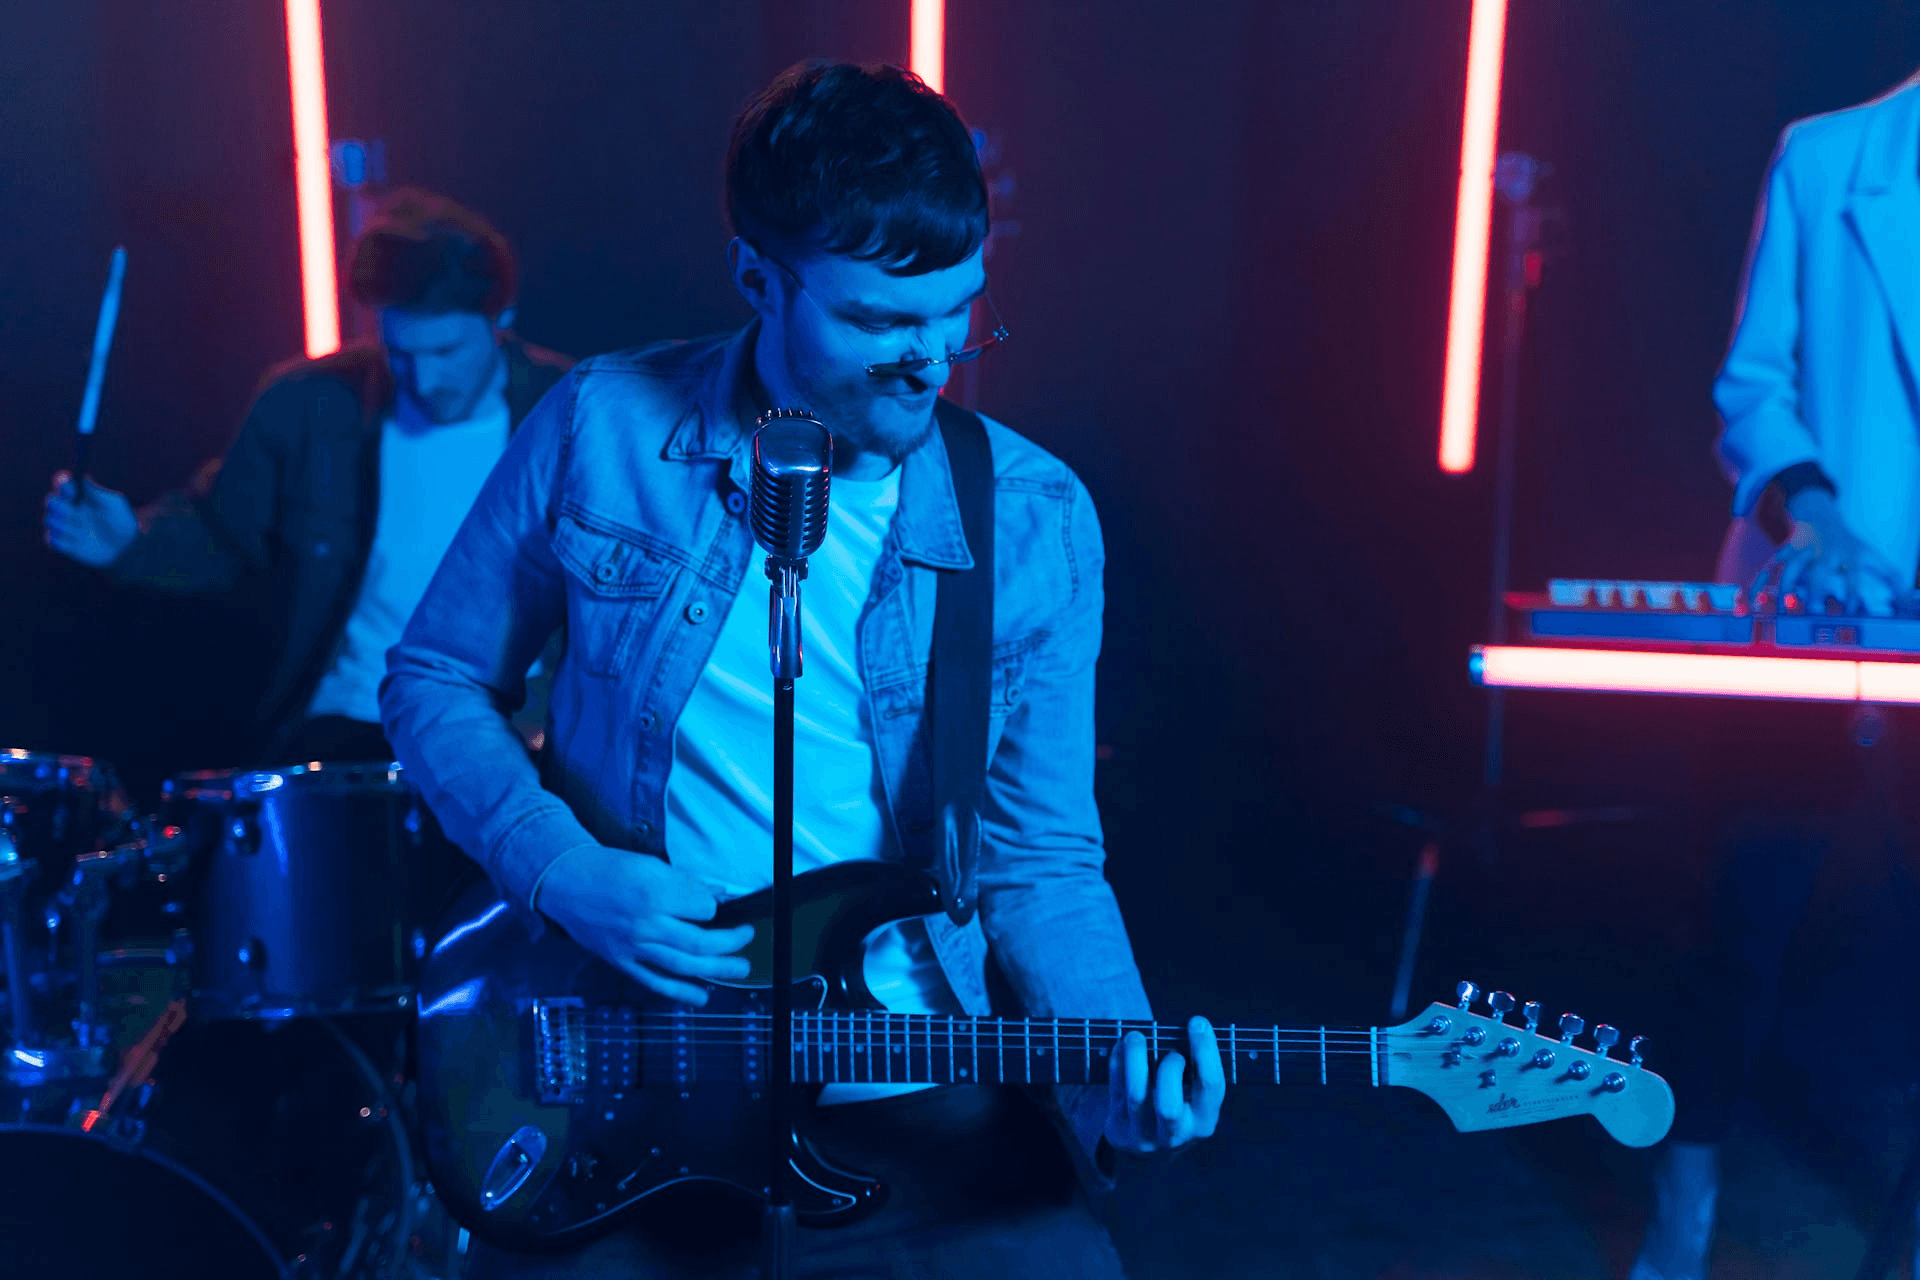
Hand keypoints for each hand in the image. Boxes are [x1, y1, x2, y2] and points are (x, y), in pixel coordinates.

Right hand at [43, 471, 137, 567]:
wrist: (125, 548)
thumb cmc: (121, 522)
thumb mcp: (113, 504)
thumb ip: (97, 491)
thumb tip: (84, 476)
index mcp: (80, 497)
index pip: (62, 485)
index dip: (62, 484)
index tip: (71, 490)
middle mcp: (69, 510)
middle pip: (50, 501)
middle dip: (58, 505)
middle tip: (73, 510)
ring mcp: (65, 526)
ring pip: (49, 520)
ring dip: (63, 524)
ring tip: (81, 530)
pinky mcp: (63, 544)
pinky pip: (50, 539)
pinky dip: (60, 539)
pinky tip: (76, 541)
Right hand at [535, 846, 754, 1005]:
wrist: (565, 883)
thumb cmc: (607, 868)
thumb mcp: (649, 864)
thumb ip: (684, 882)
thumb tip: (716, 894)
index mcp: (654, 893)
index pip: (703, 907)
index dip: (716, 906)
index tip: (717, 905)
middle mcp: (646, 923)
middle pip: (699, 941)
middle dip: (730, 941)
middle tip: (747, 937)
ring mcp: (634, 947)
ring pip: (683, 964)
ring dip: (717, 969)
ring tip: (740, 969)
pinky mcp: (622, 962)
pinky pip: (655, 982)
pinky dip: (680, 992)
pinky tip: (702, 996)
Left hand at [1104, 1016, 1224, 1154]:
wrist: (1148, 1146)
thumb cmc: (1176, 1105)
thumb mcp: (1194, 1098)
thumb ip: (1194, 1069)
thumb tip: (1189, 1026)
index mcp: (1203, 1122)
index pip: (1211, 1087)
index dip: (1205, 1051)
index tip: (1198, 1022)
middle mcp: (1175, 1134)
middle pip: (1169, 1106)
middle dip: (1169, 1068)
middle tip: (1169, 1050)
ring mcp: (1144, 1135)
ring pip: (1136, 1096)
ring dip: (1135, 1059)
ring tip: (1135, 1036)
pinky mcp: (1119, 1129)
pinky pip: (1115, 1091)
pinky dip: (1117, 1063)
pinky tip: (1120, 1046)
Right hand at [1754, 488, 1900, 615]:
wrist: (1819, 515)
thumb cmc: (1849, 544)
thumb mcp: (1871, 555)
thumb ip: (1891, 577)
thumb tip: (1909, 599)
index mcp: (1847, 555)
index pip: (1853, 574)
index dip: (1853, 592)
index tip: (1852, 611)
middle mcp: (1823, 553)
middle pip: (1819, 572)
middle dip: (1815, 591)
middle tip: (1814, 613)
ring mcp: (1801, 552)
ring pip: (1790, 569)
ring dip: (1784, 587)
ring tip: (1780, 607)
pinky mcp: (1783, 554)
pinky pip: (1768, 570)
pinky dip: (1757, 584)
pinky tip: (1751, 601)